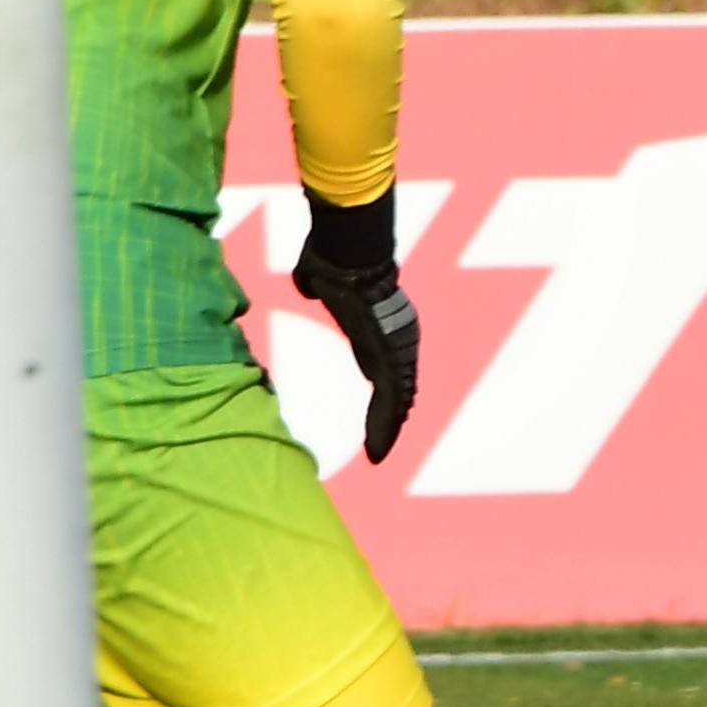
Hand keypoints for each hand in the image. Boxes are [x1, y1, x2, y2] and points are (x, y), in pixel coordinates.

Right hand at [288, 195, 424, 464]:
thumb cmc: (331, 257)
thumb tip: (310, 283)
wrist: (346, 253)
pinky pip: (390, 402)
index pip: (384, 368)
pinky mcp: (389, 359)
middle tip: (380, 446)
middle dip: (387, 419)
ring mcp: (397, 350)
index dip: (383, 392)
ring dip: (386, 429)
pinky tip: (379, 449)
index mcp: (379, 327)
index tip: (378, 413)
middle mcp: (396, 342)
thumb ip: (319, 284)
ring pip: (396, 401)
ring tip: (378, 453)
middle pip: (396, 389)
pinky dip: (385, 427)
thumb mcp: (323, 276)